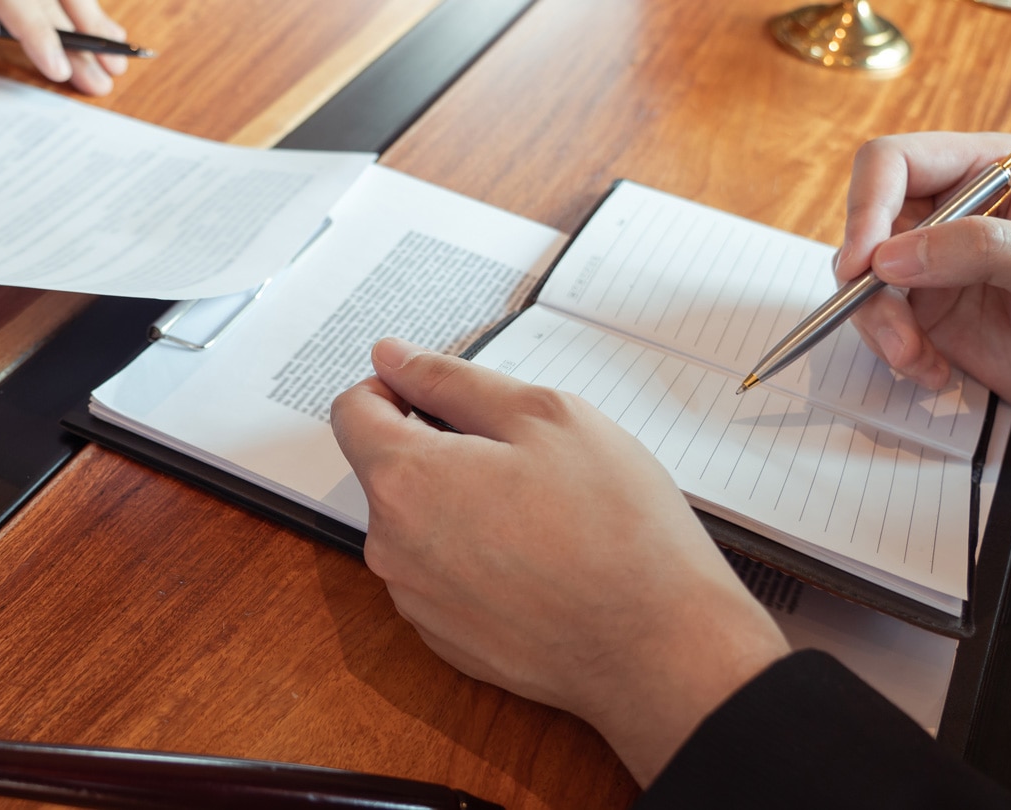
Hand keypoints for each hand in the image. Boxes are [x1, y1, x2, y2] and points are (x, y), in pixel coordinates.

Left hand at [330, 337, 789, 784]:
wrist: (657, 647)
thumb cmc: (614, 526)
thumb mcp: (544, 417)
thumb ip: (452, 381)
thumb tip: (390, 356)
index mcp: (406, 481)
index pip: (353, 411)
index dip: (395, 388)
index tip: (445, 397)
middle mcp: (391, 547)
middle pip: (389, 471)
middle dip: (440, 450)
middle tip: (523, 456)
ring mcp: (415, 601)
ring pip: (417, 525)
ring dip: (459, 506)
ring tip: (540, 513)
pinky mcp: (445, 639)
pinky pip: (441, 576)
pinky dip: (475, 559)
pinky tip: (537, 563)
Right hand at [838, 132, 1010, 432]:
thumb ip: (981, 250)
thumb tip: (890, 256)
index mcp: (990, 170)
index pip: (896, 162)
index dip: (867, 205)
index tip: (862, 263)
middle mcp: (952, 210)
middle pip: (868, 222)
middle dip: (866, 279)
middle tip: (890, 326)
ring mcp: (934, 262)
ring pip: (863, 279)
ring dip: (877, 323)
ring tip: (915, 358)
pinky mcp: (928, 310)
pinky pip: (879, 323)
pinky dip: (895, 351)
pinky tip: (934, 370)